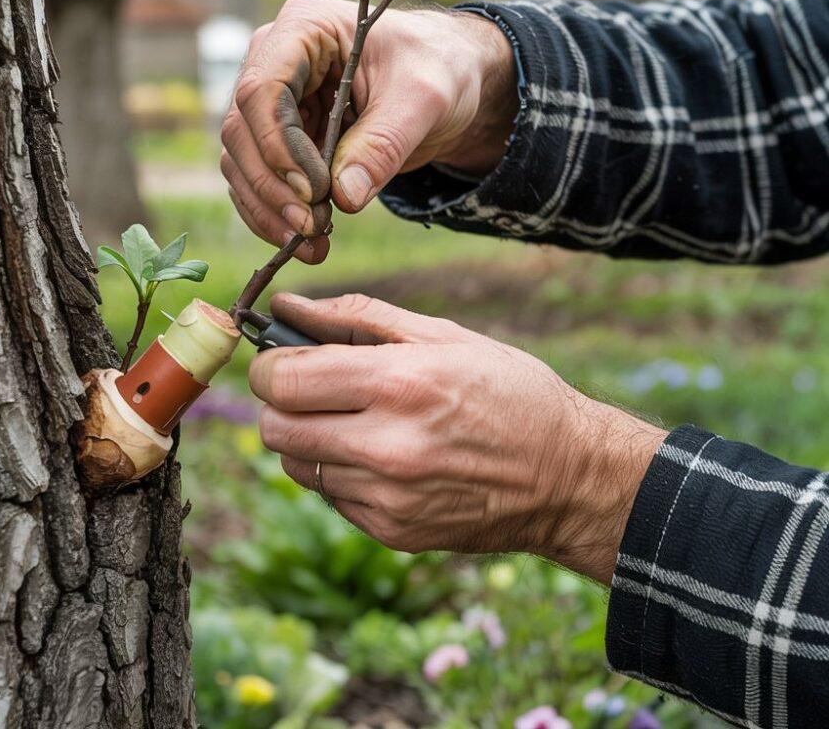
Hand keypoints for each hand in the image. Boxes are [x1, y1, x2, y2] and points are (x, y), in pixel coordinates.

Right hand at [221, 0, 516, 262]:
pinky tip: (305, 243)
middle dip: (273, 187)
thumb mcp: (424, 99)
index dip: (278, 146)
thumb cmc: (437, 69)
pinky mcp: (275, 137)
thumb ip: (384, 143)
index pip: (263, 89)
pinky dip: (273, 216)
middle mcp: (273, 59)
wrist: (445, 80)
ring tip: (313, 244)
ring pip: (240, 161)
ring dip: (269, 210)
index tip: (314, 192)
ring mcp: (269, 100)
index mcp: (304, 27)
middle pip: (243, 129)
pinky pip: (255, 180)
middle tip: (311, 228)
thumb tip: (344, 198)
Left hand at [249, 292, 665, 583]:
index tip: (284, 359)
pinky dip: (342, 473)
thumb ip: (355, 317)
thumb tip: (287, 305)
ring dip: (311, 438)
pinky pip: (331, 496)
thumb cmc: (507, 390)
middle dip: (282, 403)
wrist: (566, 475)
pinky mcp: (393, 531)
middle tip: (315, 389)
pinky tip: (384, 457)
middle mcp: (387, 446)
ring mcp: (388, 497)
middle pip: (273, 428)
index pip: (281, 382)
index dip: (269, 365)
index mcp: (399, 384)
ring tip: (358, 421)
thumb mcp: (442, 335)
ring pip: (296, 464)